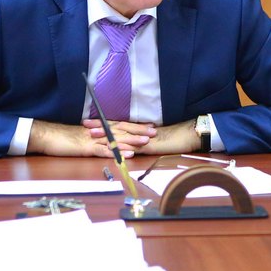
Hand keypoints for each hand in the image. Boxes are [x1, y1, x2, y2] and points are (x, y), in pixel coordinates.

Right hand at [28, 120, 154, 157]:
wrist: (48, 136)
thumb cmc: (65, 138)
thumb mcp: (84, 136)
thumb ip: (97, 137)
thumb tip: (109, 140)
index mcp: (99, 128)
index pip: (121, 125)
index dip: (136, 126)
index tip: (150, 126)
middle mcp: (98, 132)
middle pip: (122, 131)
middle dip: (139, 131)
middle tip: (154, 132)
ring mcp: (93, 140)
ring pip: (116, 139)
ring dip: (131, 141)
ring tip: (146, 143)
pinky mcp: (86, 148)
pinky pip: (103, 150)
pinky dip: (116, 152)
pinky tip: (126, 155)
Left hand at [85, 119, 199, 156]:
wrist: (186, 136)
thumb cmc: (172, 139)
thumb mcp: (153, 139)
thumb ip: (141, 140)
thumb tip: (130, 143)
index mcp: (137, 130)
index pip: (117, 124)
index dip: (103, 123)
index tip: (89, 122)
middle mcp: (137, 132)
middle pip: (116, 127)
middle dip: (99, 126)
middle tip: (84, 124)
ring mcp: (142, 139)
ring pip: (121, 135)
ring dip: (106, 134)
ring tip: (92, 134)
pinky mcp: (148, 146)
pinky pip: (133, 147)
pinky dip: (122, 147)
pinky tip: (112, 148)